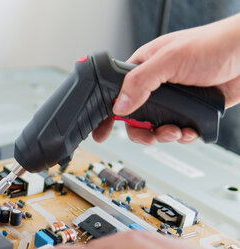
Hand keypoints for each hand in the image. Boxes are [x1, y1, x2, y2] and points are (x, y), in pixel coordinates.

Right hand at [92, 14, 239, 144]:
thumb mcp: (169, 60)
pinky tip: (190, 130)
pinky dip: (183, 136)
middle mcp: (157, 86)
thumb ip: (140, 81)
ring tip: (175, 131)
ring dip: (164, 135)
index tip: (101, 132)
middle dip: (141, 131)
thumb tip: (120, 105)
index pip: (117, 94)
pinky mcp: (192, 111)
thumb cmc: (214, 44)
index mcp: (144, 69)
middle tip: (149, 134)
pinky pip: (179, 131)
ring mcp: (174, 100)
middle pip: (135, 118)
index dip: (108, 114)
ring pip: (156, 127)